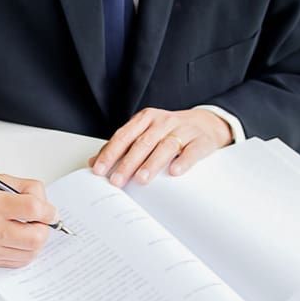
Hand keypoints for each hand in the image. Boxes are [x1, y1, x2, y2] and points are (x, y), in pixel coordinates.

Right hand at [0, 169, 58, 267]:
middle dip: (44, 228)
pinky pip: (16, 262)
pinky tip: (18, 239)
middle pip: (36, 237)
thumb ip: (21, 189)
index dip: (48, 210)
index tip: (49, 210)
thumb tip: (45, 204)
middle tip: (41, 220)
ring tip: (28, 229)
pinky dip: (24, 252)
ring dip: (35, 241)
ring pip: (29, 253)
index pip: (33, 209)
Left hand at [88, 108, 231, 186]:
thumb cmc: (169, 132)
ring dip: (151, 164)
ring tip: (141, 179)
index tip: (99, 170)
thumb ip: (120, 147)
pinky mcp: (201, 140)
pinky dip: (183, 161)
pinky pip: (192, 151)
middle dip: (127, 163)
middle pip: (142, 142)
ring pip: (165, 146)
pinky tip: (174, 171)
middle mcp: (163, 122)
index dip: (110, 153)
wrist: (206, 124)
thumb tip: (93, 162)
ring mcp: (183, 130)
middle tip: (117, 181)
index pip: (124, 136)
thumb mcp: (144, 134)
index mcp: (145, 119)